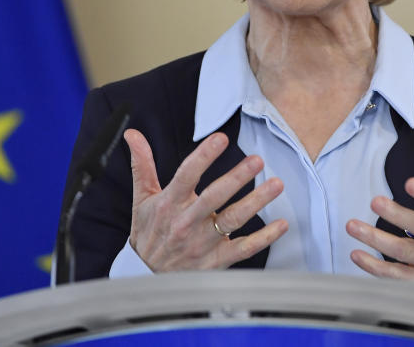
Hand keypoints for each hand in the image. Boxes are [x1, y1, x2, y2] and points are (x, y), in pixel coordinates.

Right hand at [124, 129, 286, 270]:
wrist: (144, 277)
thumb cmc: (148, 233)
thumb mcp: (141, 199)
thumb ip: (142, 165)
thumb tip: (133, 135)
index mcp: (169, 204)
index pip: (186, 175)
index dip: (203, 156)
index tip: (221, 139)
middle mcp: (186, 222)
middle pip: (214, 197)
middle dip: (237, 178)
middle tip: (257, 160)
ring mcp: (202, 243)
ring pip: (232, 220)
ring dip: (256, 202)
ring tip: (276, 185)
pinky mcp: (215, 261)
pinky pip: (243, 249)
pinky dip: (264, 238)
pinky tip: (281, 225)